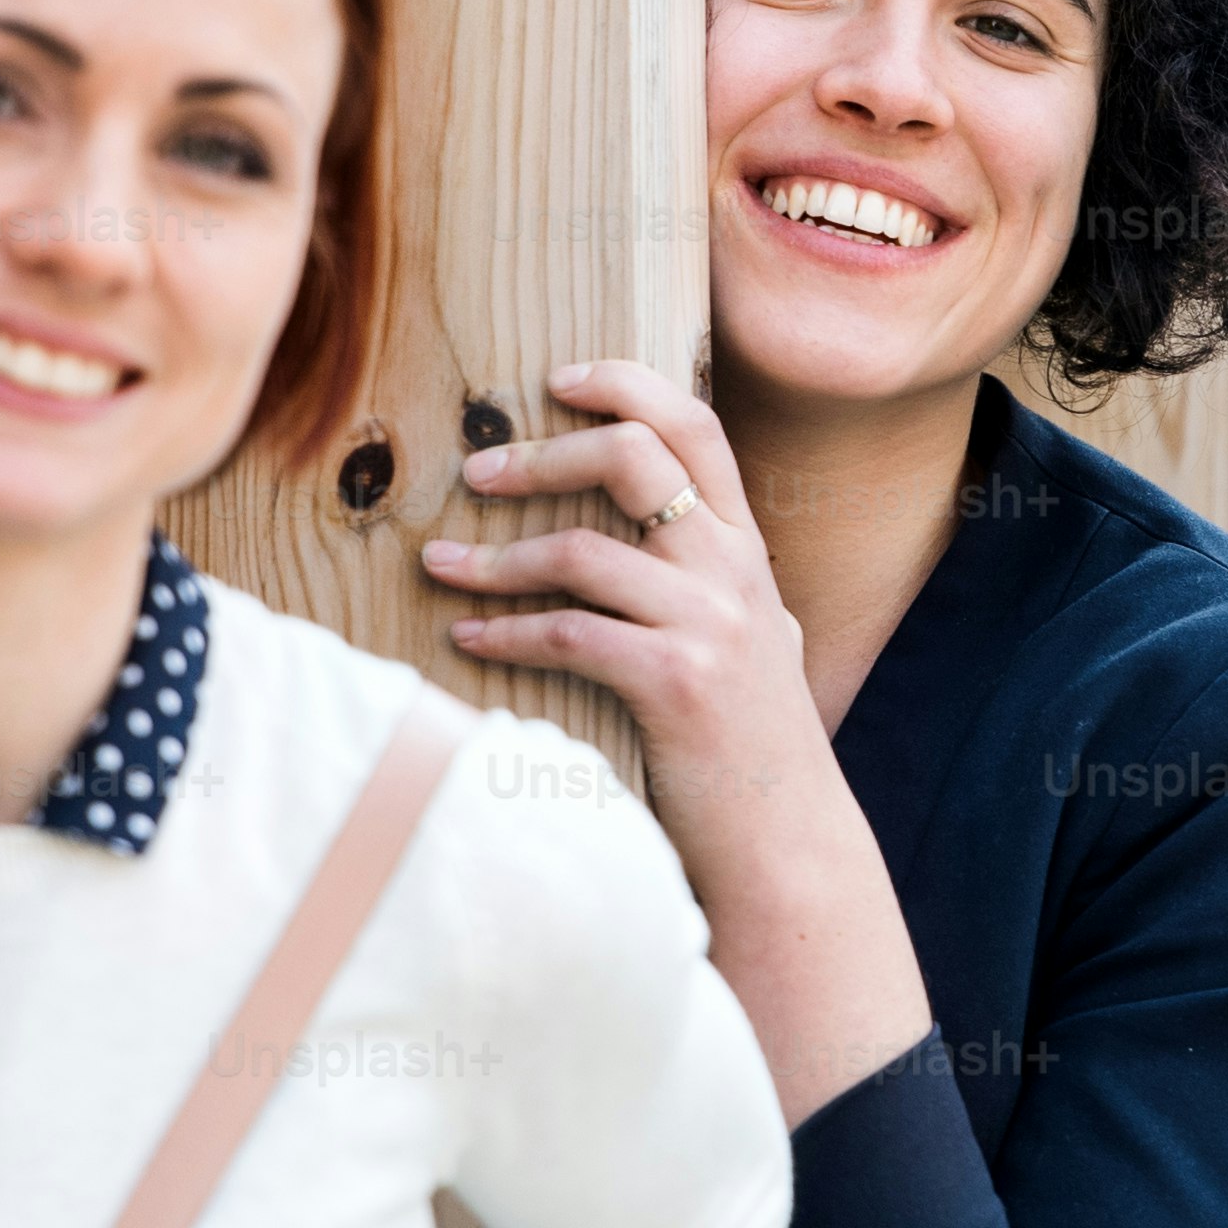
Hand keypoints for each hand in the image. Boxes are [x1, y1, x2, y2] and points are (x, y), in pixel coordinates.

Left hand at [424, 361, 937, 1122]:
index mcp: (747, 552)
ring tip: (438, 563)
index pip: (696, 425)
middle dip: (545, 452)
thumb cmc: (750, 756)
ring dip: (496, 555)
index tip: (558, 379)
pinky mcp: (676, 681)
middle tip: (477, 469)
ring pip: (583, 549)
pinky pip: (567, 634)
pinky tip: (464, 642)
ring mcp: (710, 624)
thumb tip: (649, 550)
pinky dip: (502, 634)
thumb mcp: (755, 647)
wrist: (789, 848)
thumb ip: (715, 589)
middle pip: (637, 456)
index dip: (626, 383)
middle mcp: (734, 572)